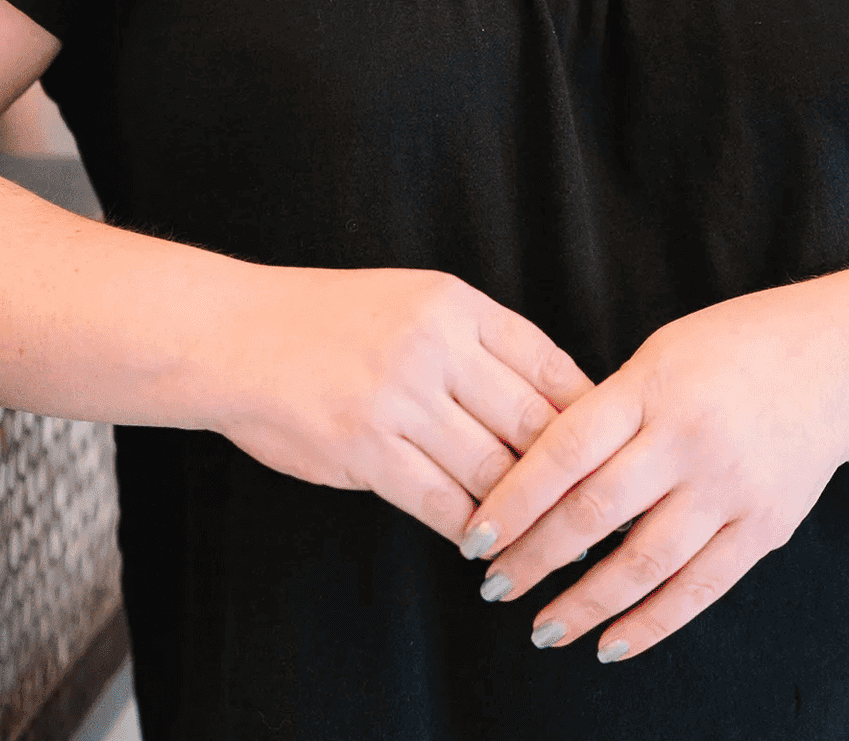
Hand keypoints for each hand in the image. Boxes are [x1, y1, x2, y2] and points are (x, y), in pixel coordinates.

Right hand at [202, 265, 595, 545]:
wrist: (236, 335)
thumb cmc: (328, 320)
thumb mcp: (411, 301)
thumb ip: (474, 342)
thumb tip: (546, 399)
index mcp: (454, 303)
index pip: (546, 362)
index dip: (586, 413)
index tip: (611, 450)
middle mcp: (434, 346)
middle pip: (530, 421)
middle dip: (569, 473)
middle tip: (601, 511)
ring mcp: (399, 398)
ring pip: (491, 469)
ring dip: (524, 514)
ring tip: (552, 543)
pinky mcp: (365, 449)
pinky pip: (440, 502)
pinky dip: (470, 530)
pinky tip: (484, 547)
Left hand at [458, 287, 848, 661]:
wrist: (837, 362)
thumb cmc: (732, 349)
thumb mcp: (660, 354)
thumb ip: (607, 409)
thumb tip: (541, 471)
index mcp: (650, 388)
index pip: (564, 451)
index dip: (513, 500)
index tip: (474, 537)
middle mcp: (688, 440)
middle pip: (595, 514)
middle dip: (536, 558)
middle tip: (493, 586)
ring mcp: (730, 488)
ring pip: (643, 564)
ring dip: (586, 605)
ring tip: (543, 629)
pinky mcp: (763, 527)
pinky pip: (699, 588)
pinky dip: (652, 623)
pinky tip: (611, 644)